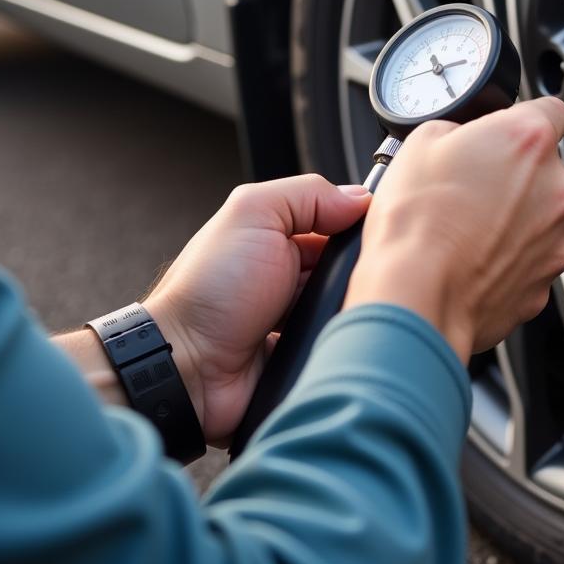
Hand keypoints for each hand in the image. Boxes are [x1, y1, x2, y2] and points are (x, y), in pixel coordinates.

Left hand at [145, 175, 370, 446]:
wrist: (187, 369)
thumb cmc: (209, 292)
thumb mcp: (253, 214)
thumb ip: (306, 195)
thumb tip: (359, 198)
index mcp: (278, 236)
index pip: (338, 221)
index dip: (359, 223)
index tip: (375, 230)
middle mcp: (290, 275)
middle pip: (349, 266)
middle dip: (359, 270)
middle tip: (358, 275)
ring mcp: (298, 319)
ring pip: (349, 306)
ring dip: (352, 308)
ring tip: (348, 311)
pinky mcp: (304, 358)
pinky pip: (341, 348)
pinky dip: (345, 345)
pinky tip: (342, 343)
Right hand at [344, 97, 563, 360]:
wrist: (416, 298)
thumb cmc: (416, 223)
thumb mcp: (420, 142)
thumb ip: (458, 130)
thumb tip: (463, 139)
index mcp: (529, 140)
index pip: (552, 109)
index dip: (524, 118)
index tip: (508, 130)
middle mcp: (556, 188)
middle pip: (544, 169)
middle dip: (511, 174)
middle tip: (467, 186)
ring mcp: (556, 239)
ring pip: (538, 216)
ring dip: (510, 218)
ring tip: (462, 227)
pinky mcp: (545, 283)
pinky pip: (528, 259)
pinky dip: (505, 258)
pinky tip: (468, 258)